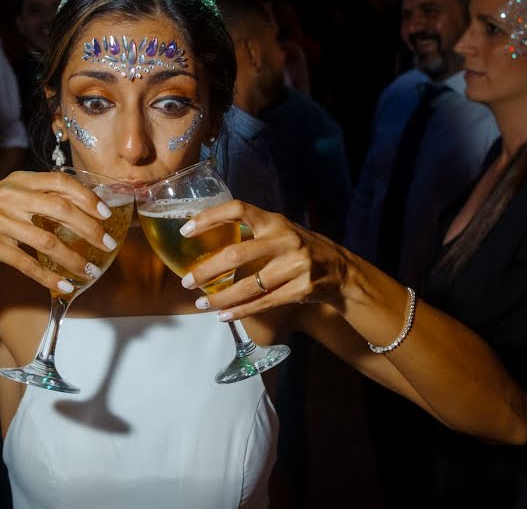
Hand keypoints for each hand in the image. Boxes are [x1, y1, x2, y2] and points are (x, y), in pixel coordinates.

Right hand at [0, 171, 116, 291]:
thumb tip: (81, 207)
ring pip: (47, 241)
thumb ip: (38, 196)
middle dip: (90, 229)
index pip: (61, 182)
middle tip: (108, 244)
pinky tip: (64, 285)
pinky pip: (27, 263)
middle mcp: (10, 197)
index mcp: (19, 180)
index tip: (106, 214)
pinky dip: (48, 276)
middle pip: (61, 210)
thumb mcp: (8, 195)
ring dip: (73, 259)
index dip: (87, 197)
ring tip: (91, 270)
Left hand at [179, 200, 350, 319]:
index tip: (185, 230)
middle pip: (237, 254)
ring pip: (249, 286)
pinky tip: (223, 315)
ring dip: (221, 297)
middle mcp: (285, 240)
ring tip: (201, 303)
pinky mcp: (301, 289)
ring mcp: (295, 265)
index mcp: (275, 221)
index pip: (238, 210)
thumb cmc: (299, 248)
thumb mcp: (280, 231)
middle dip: (207, 270)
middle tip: (187, 281)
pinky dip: (240, 311)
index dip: (210, 217)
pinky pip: (263, 302)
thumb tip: (208, 235)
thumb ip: (252, 232)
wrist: (341, 270)